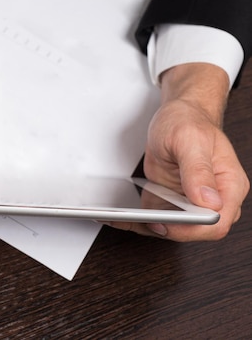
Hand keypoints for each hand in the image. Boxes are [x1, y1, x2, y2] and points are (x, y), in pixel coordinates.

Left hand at [106, 63, 248, 240]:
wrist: (178, 116)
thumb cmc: (190, 122)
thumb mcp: (190, 140)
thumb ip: (198, 170)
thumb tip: (209, 201)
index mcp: (228, 186)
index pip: (216, 222)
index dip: (190, 229)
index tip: (166, 221)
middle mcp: (213, 199)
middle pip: (194, 231)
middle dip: (164, 229)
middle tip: (137, 219)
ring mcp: (191, 203)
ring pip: (172, 229)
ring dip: (145, 226)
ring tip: (119, 219)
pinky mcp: (172, 203)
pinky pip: (156, 218)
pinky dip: (137, 220)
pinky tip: (119, 216)